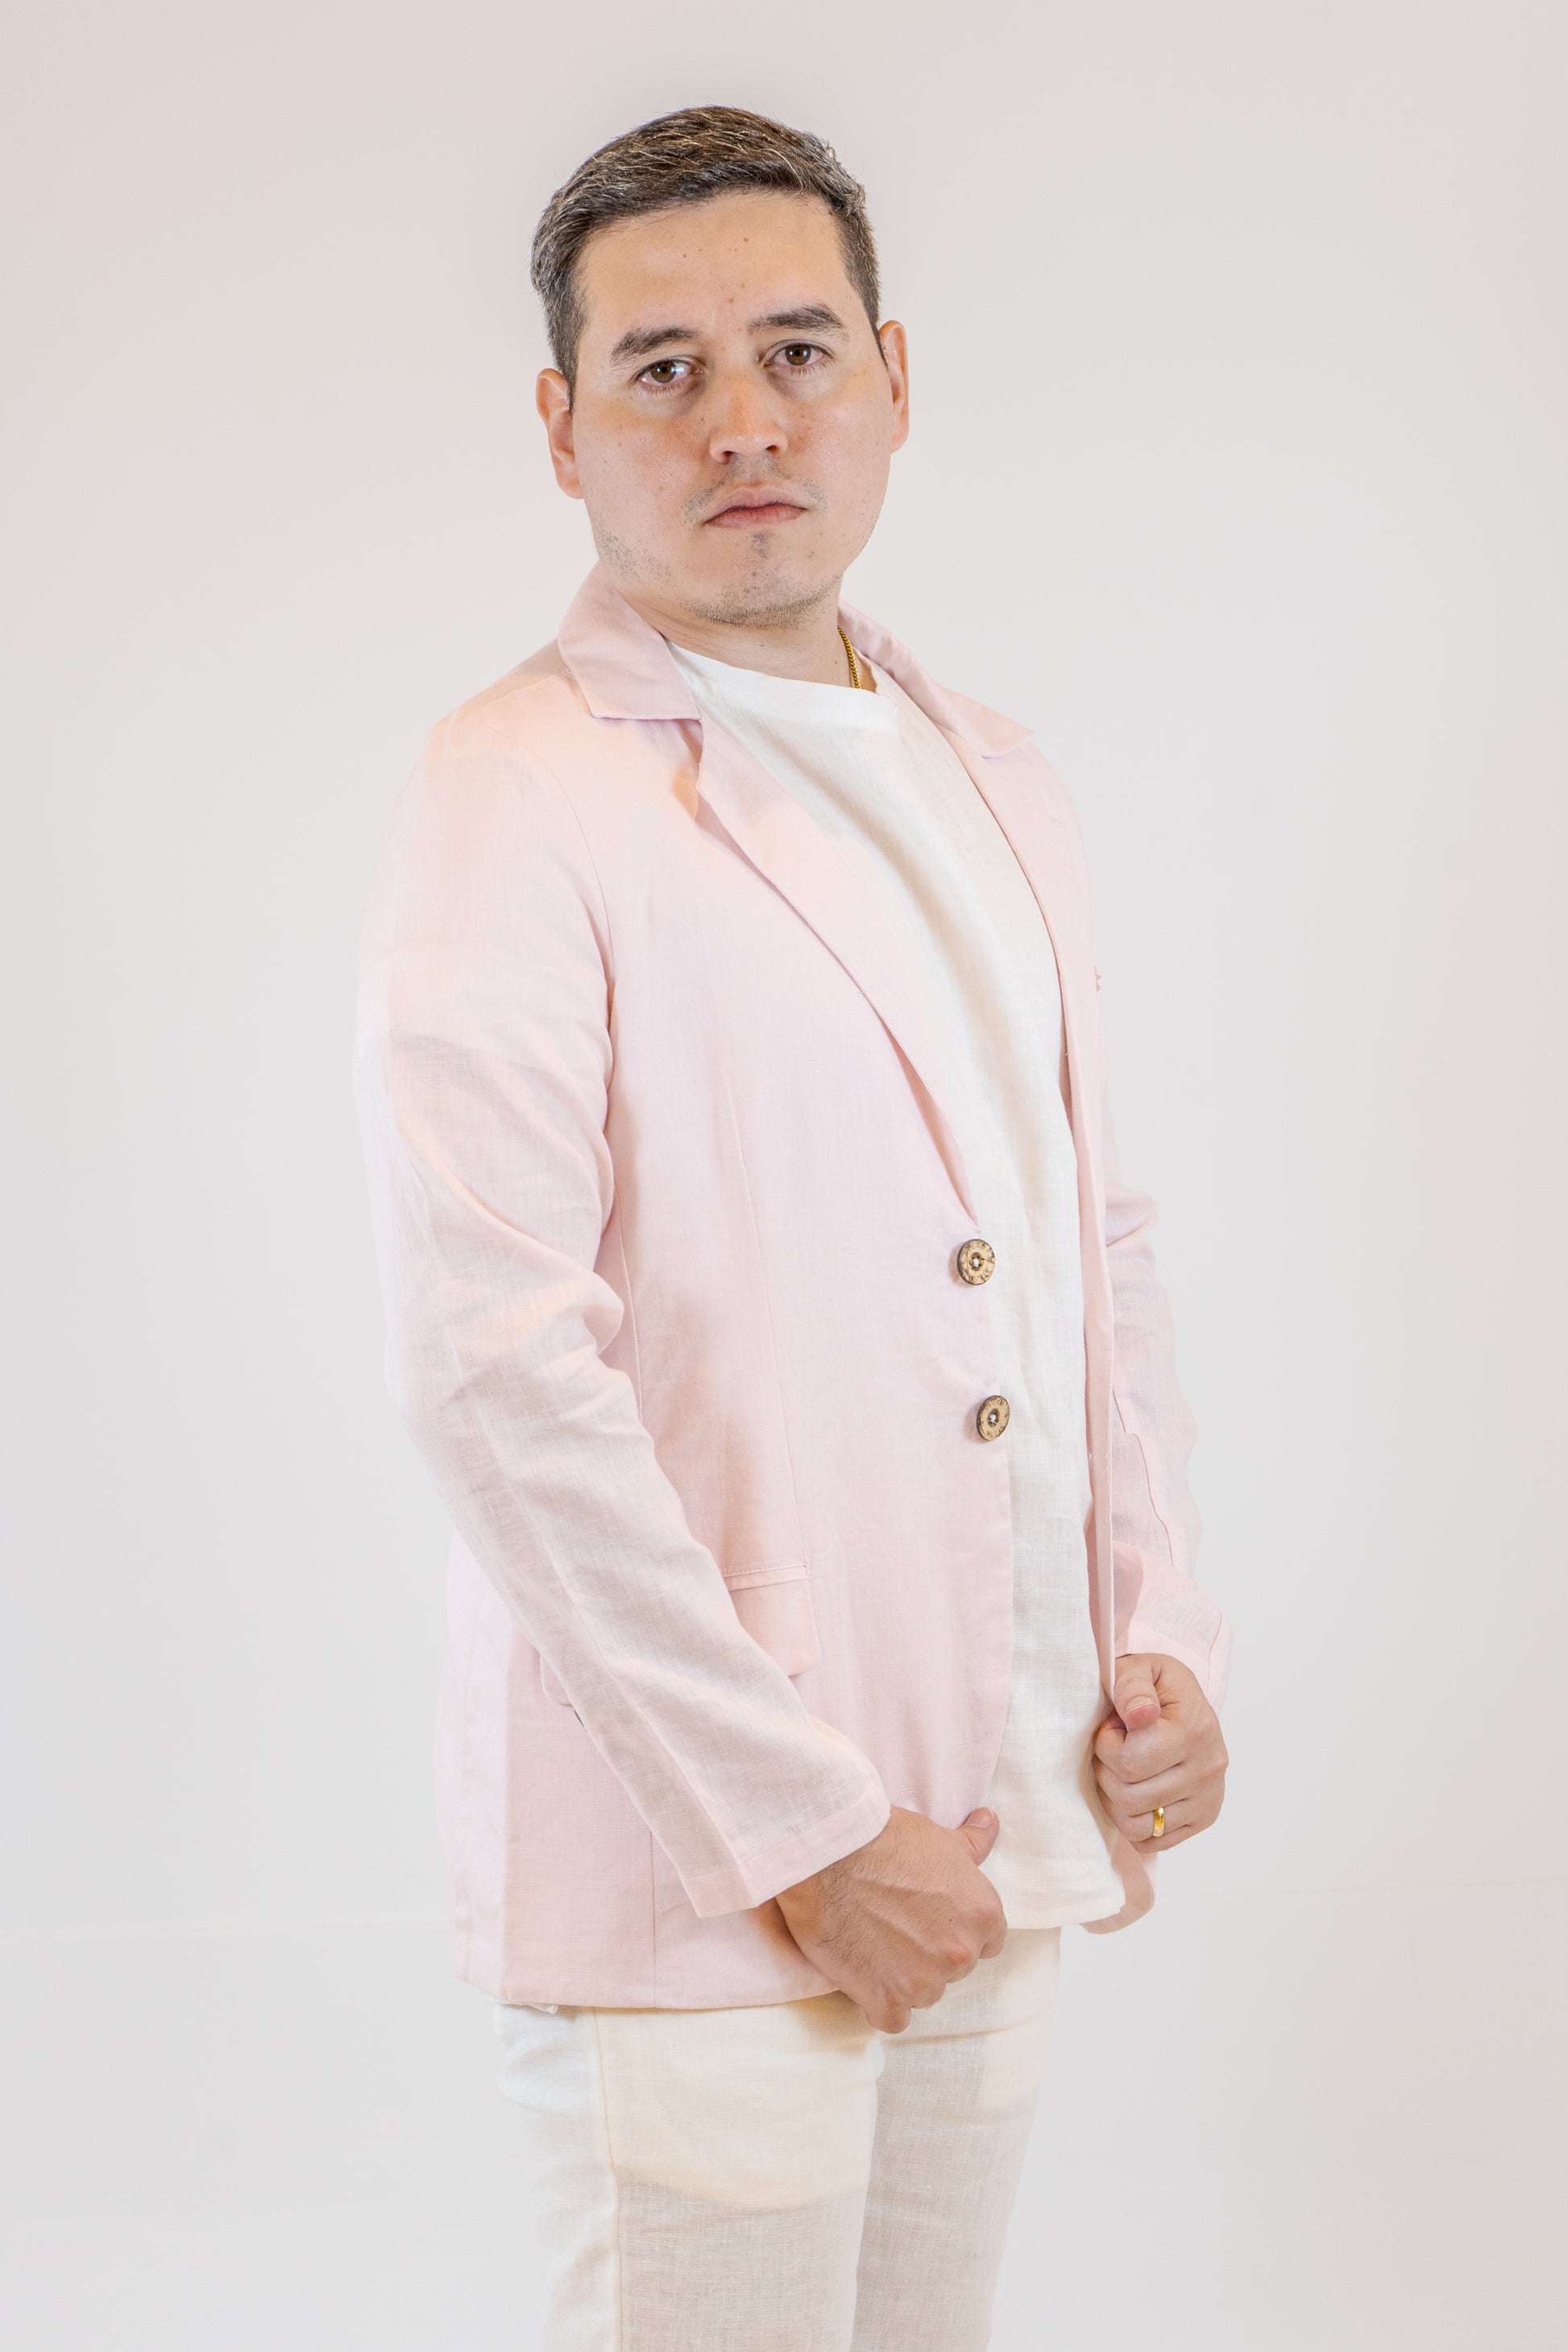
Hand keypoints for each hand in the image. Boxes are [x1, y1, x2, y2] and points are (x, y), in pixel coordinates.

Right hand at [776, 1805, 1006, 2032]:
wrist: (830, 1854)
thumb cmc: (884, 1838)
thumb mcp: (939, 1838)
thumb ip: (973, 1842)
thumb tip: (990, 1822)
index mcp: (983, 1915)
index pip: (986, 1942)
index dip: (956, 1929)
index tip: (929, 1918)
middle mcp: (961, 1952)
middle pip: (953, 1968)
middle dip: (929, 1953)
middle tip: (895, 1925)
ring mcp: (925, 1981)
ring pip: (923, 1993)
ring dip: (903, 1978)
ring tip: (874, 1945)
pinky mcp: (886, 1999)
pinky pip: (892, 2019)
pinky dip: (878, 2004)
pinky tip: (864, 1977)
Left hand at [1093, 1654, 1227, 1855]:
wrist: (1187, 1705)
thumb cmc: (1156, 1687)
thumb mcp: (1142, 1667)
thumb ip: (1132, 1684)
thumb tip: (1138, 1715)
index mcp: (1195, 1728)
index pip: (1130, 1761)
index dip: (1106, 1744)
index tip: (1113, 1727)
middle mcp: (1208, 1767)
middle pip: (1130, 1797)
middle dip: (1107, 1772)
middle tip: (1114, 1749)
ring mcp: (1208, 1797)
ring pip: (1137, 1824)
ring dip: (1115, 1799)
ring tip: (1122, 1771)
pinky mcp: (1203, 1818)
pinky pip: (1151, 1841)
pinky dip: (1132, 1822)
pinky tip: (1134, 1792)